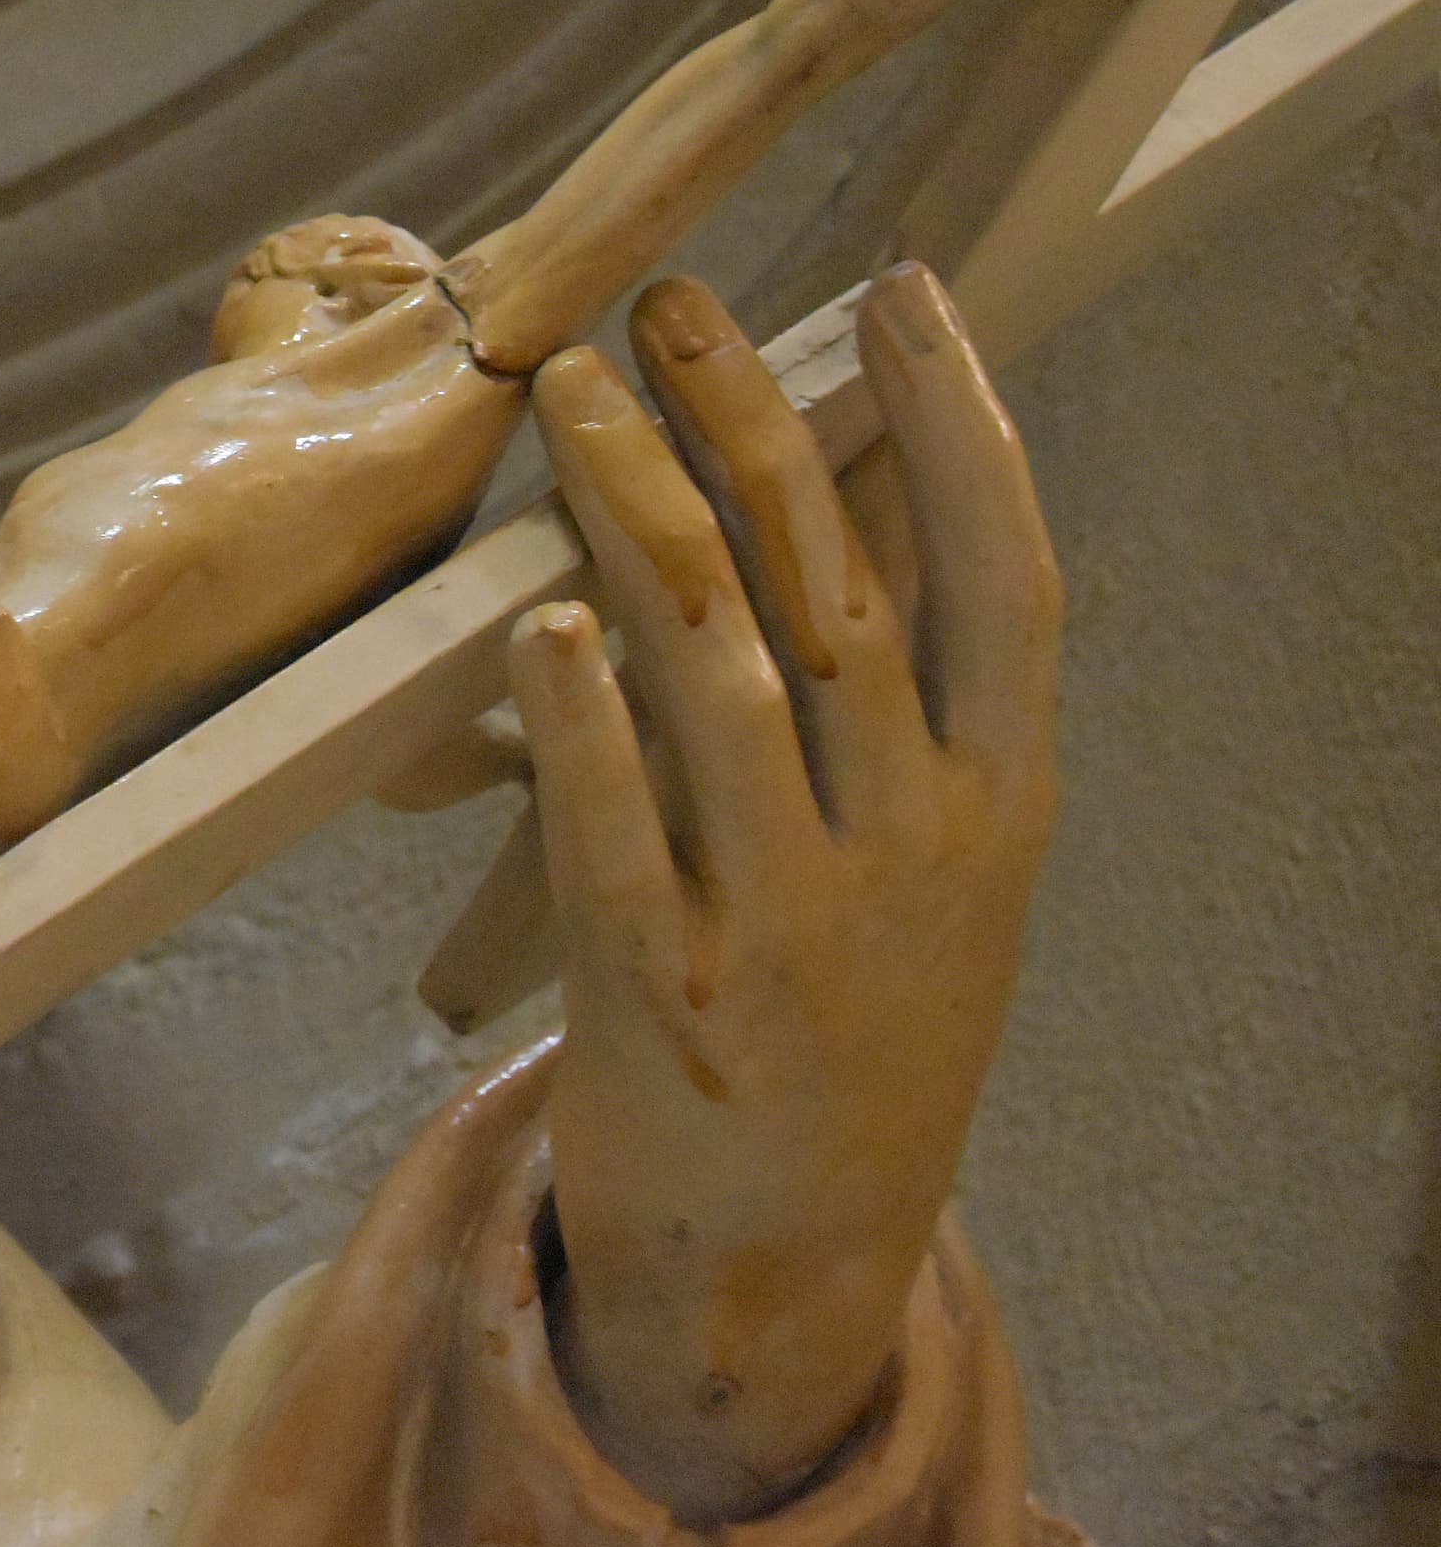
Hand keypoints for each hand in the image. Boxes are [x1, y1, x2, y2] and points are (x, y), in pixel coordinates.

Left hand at [510, 267, 1058, 1521]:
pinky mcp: (665, 991)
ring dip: (638, 517)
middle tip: (673, 299)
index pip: (1006, 578)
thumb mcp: (924, 862)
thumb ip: (886, 699)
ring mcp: (793, 920)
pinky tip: (539, 619)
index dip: (959, 424)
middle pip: (836, 589)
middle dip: (754, 424)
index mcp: (998, 805)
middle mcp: (911, 848)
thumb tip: (825, 487)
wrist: (787, 1258)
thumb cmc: (847, 1017)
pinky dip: (577, 721)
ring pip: (718, 676)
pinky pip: (616, 831)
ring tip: (572, 397)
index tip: (899, 288)